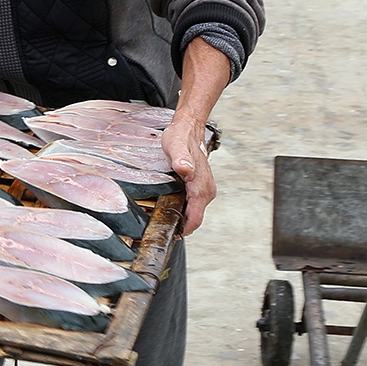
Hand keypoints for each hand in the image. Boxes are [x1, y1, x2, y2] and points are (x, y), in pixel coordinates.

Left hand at [162, 113, 216, 235]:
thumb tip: (186, 169)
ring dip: (181, 219)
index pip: (195, 219)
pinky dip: (183, 210)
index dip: (183, 231)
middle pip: (194, 219)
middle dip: (180, 227)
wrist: (189, 129)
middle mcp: (207, 191)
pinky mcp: (201, 188)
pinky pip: (193, 205)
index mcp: (201, 187)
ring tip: (162, 221)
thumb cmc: (180, 137)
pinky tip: (170, 208)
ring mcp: (205, 189)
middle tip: (159, 230)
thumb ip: (181, 159)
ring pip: (194, 213)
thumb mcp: (175, 145)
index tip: (168, 237)